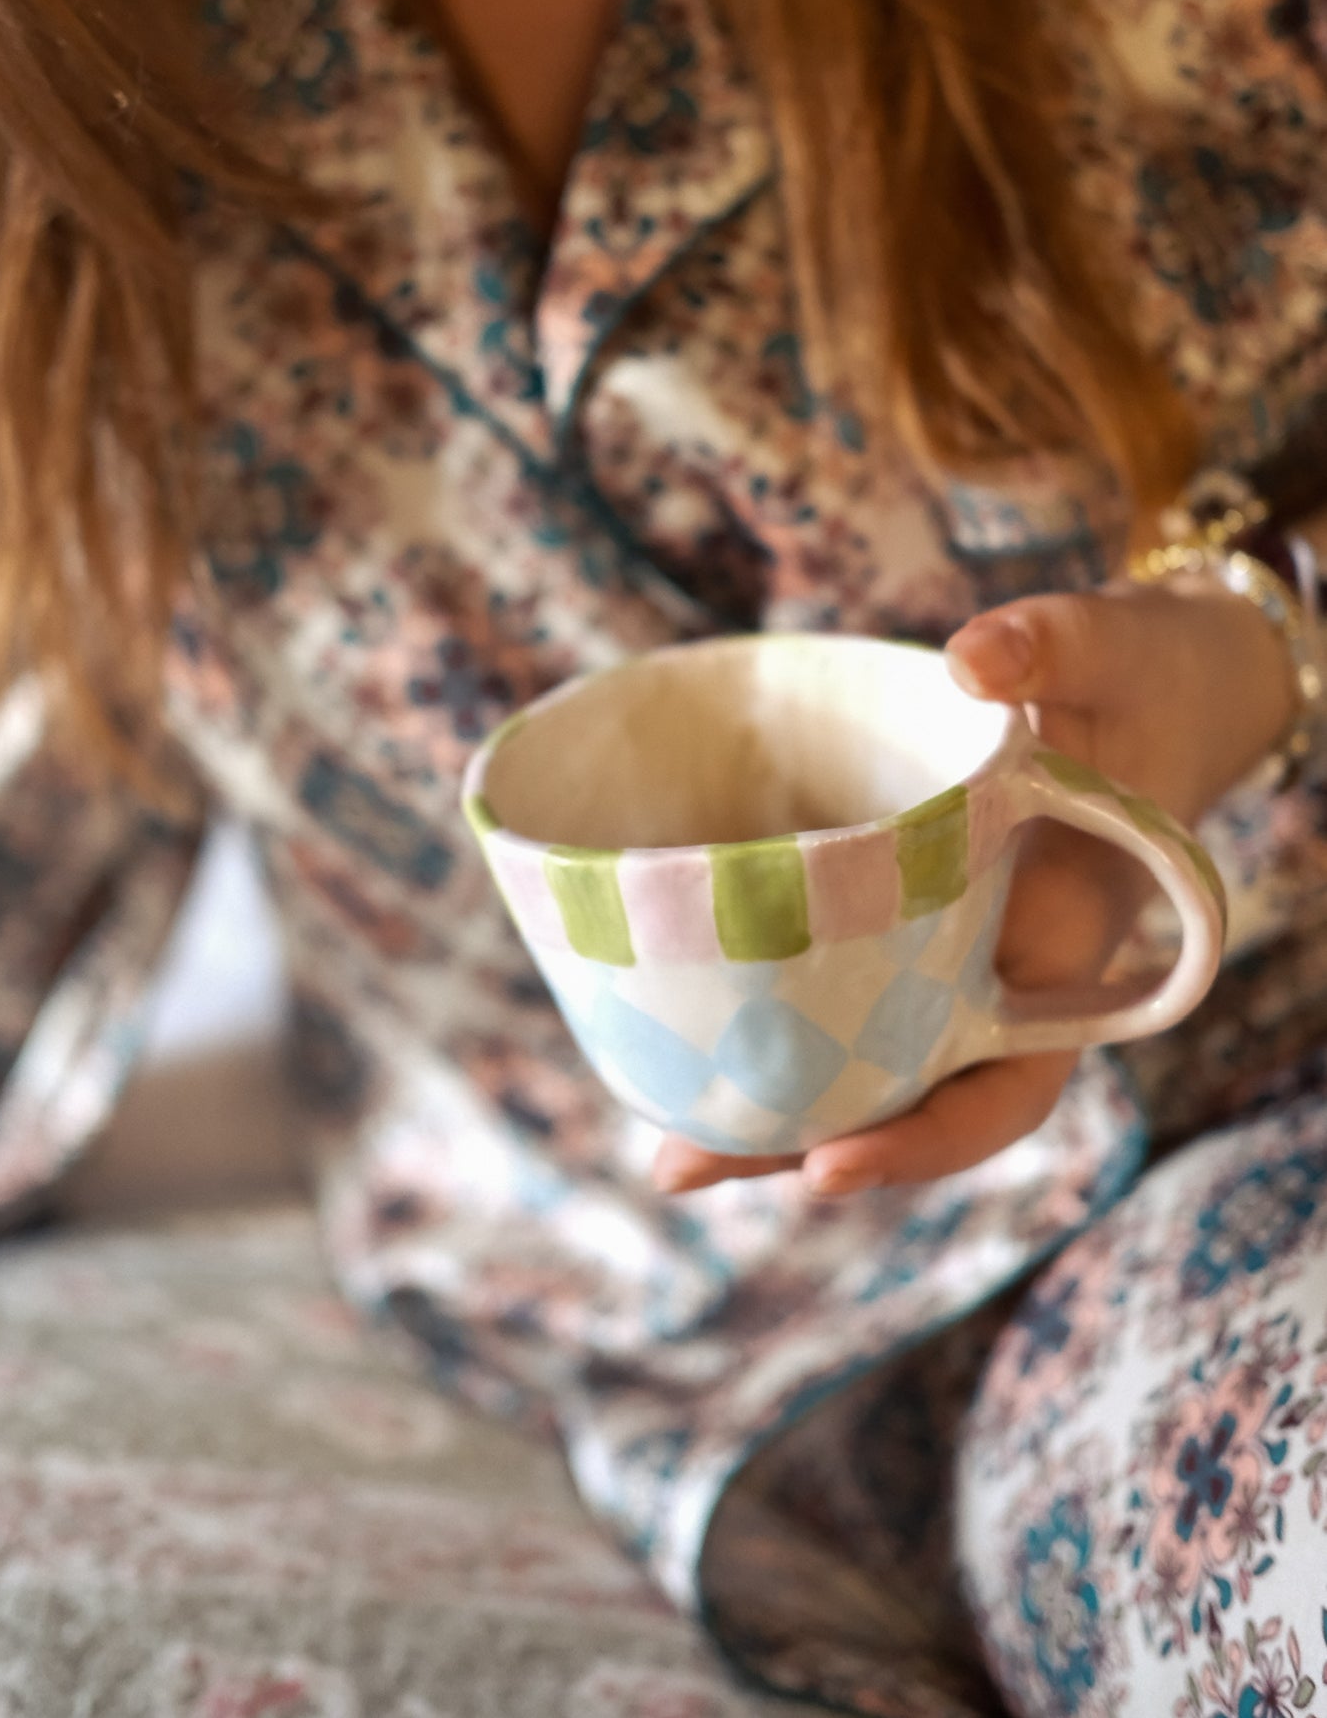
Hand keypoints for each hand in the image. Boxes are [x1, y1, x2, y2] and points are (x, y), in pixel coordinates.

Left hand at [653, 581, 1296, 1200]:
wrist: (1149, 685)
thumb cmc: (1139, 679)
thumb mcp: (1109, 647)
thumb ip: (1052, 645)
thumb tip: (973, 657)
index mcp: (1061, 949)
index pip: (1003, 1085)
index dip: (924, 1138)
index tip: (831, 1164)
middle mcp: (998, 979)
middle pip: (905, 1098)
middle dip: (802, 1146)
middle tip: (681, 1166)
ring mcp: (945, 959)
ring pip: (863, 1061)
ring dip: (772, 1108)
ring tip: (663, 1148)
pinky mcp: (897, 921)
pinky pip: (838, 988)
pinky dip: (769, 1020)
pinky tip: (679, 1034)